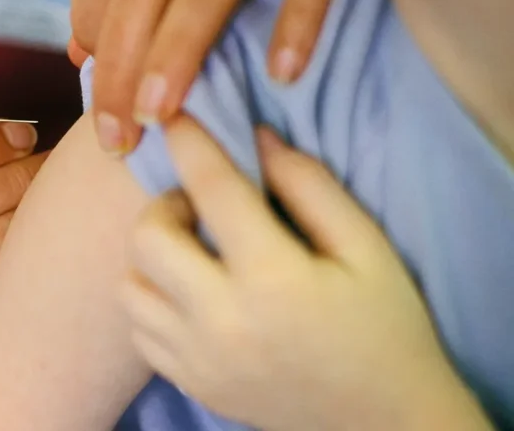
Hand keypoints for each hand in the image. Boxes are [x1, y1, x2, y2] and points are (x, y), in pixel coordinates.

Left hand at [123, 119, 490, 430]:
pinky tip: (188, 293)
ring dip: (152, 255)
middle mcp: (221, 320)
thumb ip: (310, 187)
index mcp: (273, 278)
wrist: (383, 422)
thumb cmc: (385, 327)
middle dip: (166, 205)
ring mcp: (197, 358)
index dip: (190, 141)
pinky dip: (152, 300)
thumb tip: (255, 138)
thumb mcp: (367, 249)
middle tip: (199, 206)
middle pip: (148, 237)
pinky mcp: (189, 383)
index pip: (212, 190)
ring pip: (129, 285)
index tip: (177, 114)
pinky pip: (139, 328)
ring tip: (191, 251)